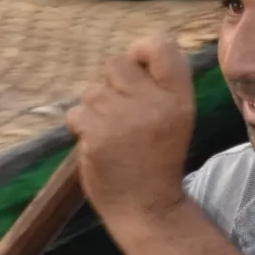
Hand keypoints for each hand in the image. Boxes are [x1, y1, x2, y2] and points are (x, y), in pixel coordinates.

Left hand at [67, 36, 194, 232]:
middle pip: (116, 62)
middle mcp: (153, 103)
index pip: (160, 45)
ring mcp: (123, 119)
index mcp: (178, 98)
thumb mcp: (175, 119)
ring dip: (95, 109)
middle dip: (111, 84)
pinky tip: (99, 146)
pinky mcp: (97, 135)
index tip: (137, 66)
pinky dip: (81, 128)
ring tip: (112, 135)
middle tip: (121, 114)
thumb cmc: (157, 161)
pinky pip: (76, 113)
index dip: (141, 49)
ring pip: (92, 90)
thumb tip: (131, 52)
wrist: (147, 209)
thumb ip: (159, 86)